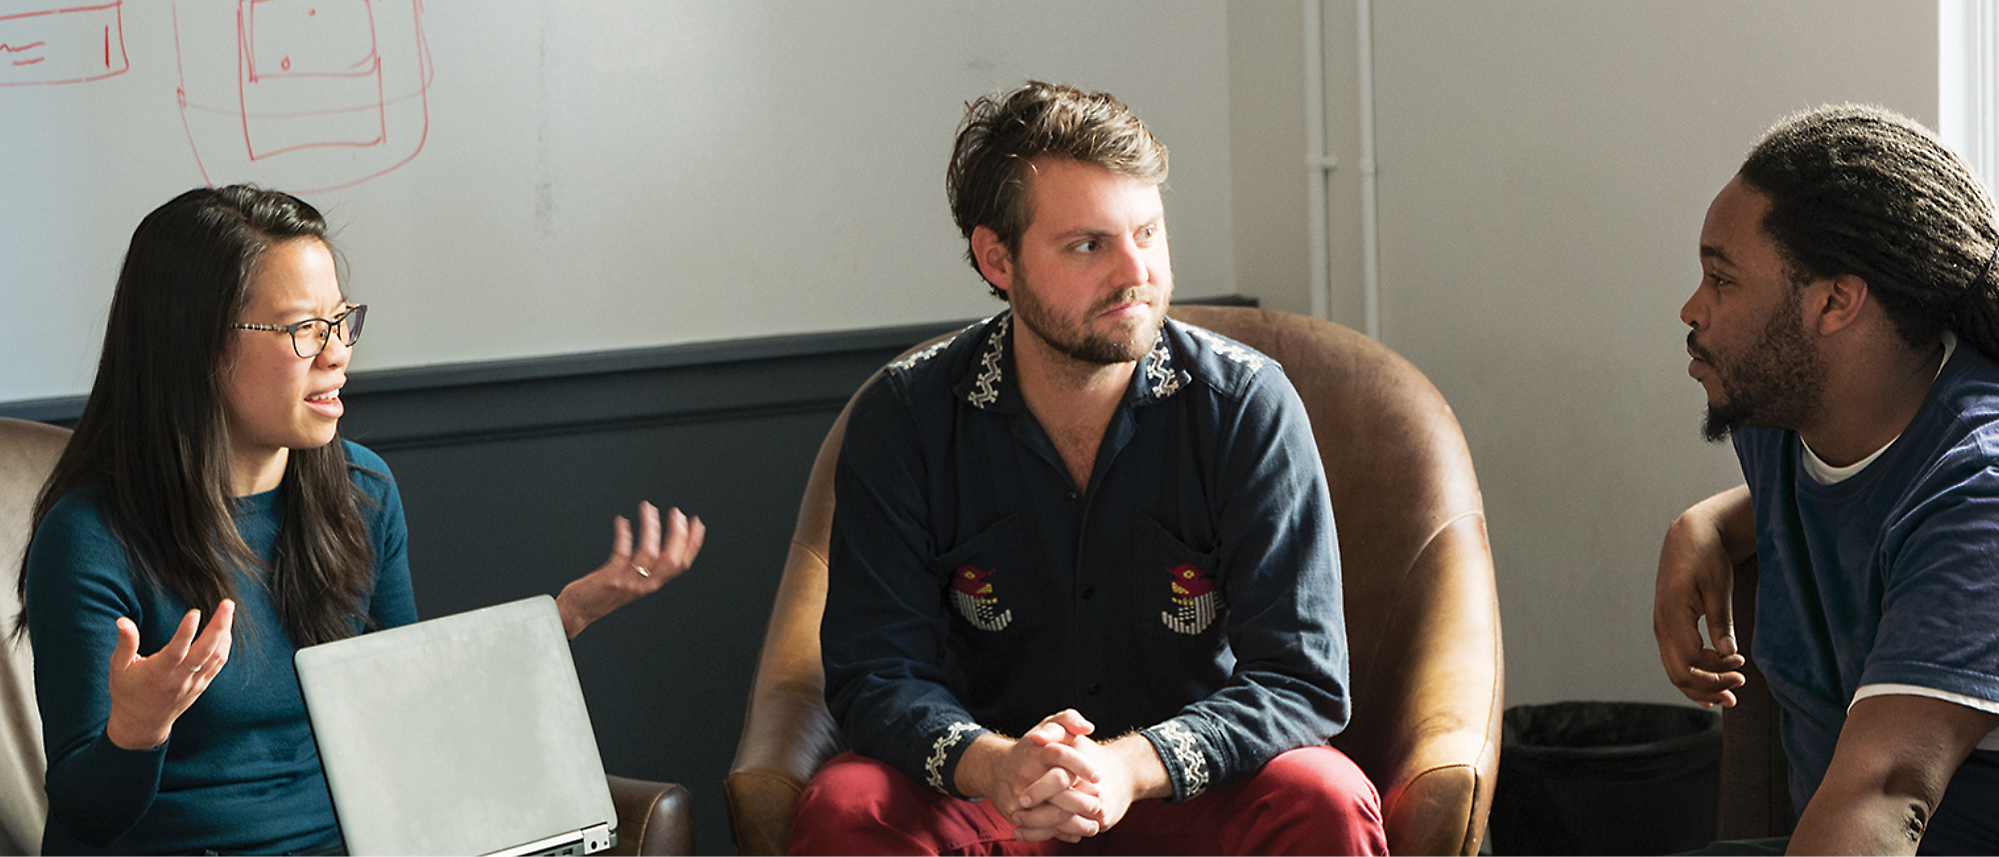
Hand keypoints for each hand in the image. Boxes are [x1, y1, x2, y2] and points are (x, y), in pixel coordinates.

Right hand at [104, 600, 235, 749]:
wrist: (142, 724)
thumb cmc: (128, 693)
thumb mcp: (119, 668)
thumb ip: (125, 643)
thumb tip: (122, 621)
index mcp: (158, 672)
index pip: (176, 650)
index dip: (186, 631)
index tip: (195, 612)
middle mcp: (180, 677)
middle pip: (206, 650)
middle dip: (219, 625)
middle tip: (227, 604)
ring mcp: (194, 682)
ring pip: (216, 656)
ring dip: (225, 633)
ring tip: (227, 610)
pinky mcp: (201, 685)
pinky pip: (218, 664)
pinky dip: (225, 646)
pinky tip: (225, 630)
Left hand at [557, 502, 704, 636]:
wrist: (577, 612)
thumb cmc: (600, 594)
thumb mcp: (630, 581)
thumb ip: (643, 566)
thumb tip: (654, 538)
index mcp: (651, 584)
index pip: (681, 564)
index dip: (692, 543)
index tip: (695, 524)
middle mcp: (644, 585)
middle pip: (671, 560)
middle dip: (678, 535)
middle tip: (676, 514)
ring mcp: (628, 582)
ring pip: (650, 554)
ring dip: (651, 528)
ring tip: (648, 510)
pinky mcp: (610, 579)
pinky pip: (622, 553)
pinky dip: (624, 535)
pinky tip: (622, 521)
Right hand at [957, 710, 1105, 841]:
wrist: (998, 769)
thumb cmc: (1033, 748)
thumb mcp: (1049, 727)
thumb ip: (1069, 719)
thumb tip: (1088, 727)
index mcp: (1037, 749)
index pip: (1060, 754)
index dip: (1081, 765)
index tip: (1099, 776)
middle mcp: (1025, 770)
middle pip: (1055, 784)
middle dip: (1078, 798)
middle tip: (1097, 805)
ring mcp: (1018, 793)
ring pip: (1047, 811)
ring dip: (1073, 821)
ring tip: (1094, 825)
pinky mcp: (1013, 813)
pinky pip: (1038, 827)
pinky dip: (1060, 832)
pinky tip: (1077, 833)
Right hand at [1653, 486, 1752, 706]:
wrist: (1689, 536)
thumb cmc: (1706, 557)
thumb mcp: (1718, 587)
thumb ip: (1721, 622)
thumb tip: (1729, 653)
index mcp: (1672, 615)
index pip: (1691, 661)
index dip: (1717, 671)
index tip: (1744, 665)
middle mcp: (1661, 625)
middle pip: (1679, 673)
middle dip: (1708, 687)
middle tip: (1738, 692)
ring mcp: (1661, 627)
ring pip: (1675, 671)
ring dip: (1701, 686)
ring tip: (1729, 694)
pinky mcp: (1668, 627)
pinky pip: (1675, 660)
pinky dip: (1694, 675)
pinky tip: (1711, 685)